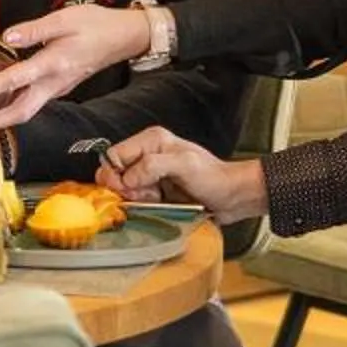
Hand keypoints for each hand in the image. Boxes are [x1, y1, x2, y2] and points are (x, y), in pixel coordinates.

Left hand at [0, 1, 153, 132]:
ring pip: (26, 111)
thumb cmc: (96, 26)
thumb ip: (34, 29)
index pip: (16, 80)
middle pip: (21, 112)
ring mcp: (57, 89)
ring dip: (1, 118)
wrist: (123, 37)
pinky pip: (32, 103)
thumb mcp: (64, 19)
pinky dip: (12, 108)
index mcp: (53, 64)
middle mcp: (54, 83)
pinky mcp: (58, 88)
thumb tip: (8, 37)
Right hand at [99, 128, 265, 222]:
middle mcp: (147, 154)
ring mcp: (150, 173)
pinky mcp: (154, 190)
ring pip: (123, 189)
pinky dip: (142, 206)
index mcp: (152, 140)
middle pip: (114, 173)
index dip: (114, 174)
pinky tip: (159, 204)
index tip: (126, 189)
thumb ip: (154, 166)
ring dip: (136, 199)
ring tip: (157, 199)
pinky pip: (135, 199)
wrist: (232, 197)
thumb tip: (127, 178)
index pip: (113, 155)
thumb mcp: (186, 166)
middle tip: (145, 195)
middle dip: (125, 189)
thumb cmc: (214, 178)